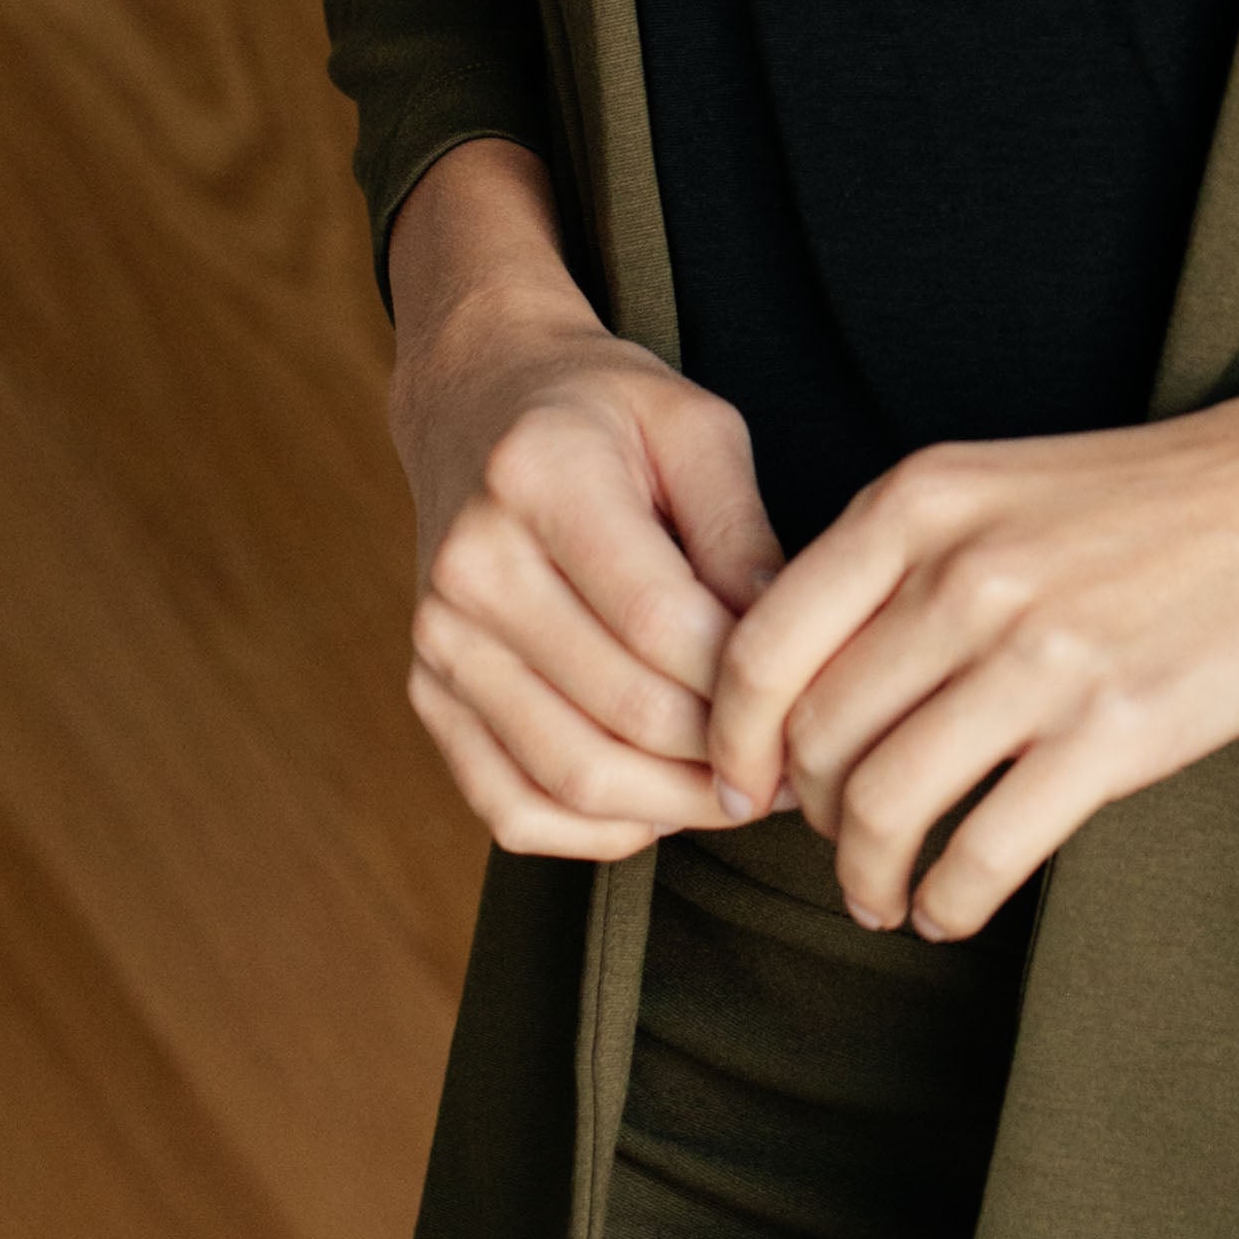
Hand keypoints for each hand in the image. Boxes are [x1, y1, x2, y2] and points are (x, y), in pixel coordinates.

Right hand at [387, 142, 781, 859]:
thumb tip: (791, 655)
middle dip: (725, 758)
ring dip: (673, 807)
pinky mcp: (428, 694)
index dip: (745, 685)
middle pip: (621, 713)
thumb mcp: (697, 429)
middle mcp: (473, 568)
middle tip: (794, 770)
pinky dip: (594, 834)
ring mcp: (439, 641)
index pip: (659, 622)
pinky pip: (510, 808)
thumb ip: (743, 536)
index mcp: (539, 480)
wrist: (477, 404)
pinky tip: (659, 808)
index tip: (810, 706)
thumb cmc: (604, 414)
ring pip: (570, 777)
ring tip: (741, 794)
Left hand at [705, 372, 1238, 942]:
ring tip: (885, 897)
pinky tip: (952, 907)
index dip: (731, 738)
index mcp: (918, 503)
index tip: (741, 786)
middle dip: (812, 816)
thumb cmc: (1153, 500)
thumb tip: (802, 694)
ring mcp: (1038, 654)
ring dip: (867, 877)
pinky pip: (984, 852)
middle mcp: (962, 575)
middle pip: (817, 739)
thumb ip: (895, 569)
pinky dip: (948, 901)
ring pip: (885, 806)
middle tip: (841, 843)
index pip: (760, 647)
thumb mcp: (997, 489)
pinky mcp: (1114, 731)